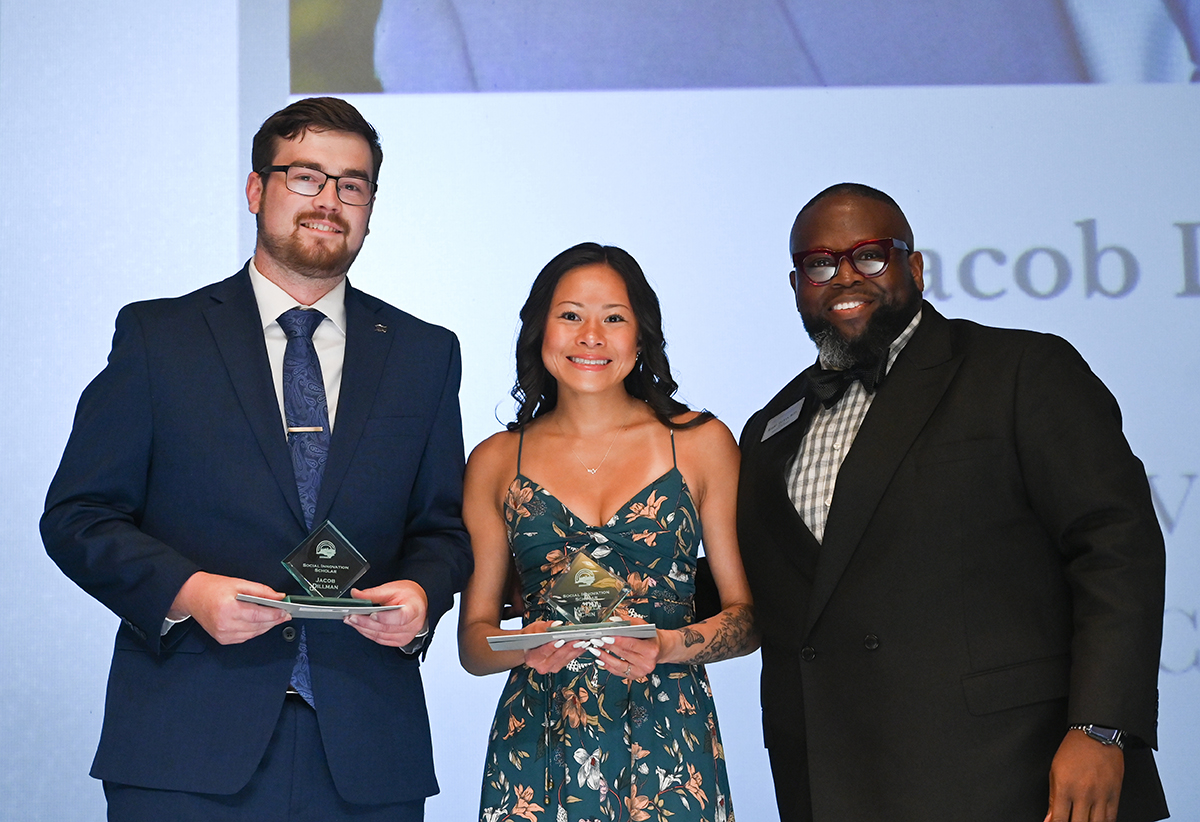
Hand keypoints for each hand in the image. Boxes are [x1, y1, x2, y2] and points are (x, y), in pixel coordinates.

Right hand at [169, 571, 289, 644]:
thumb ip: (261, 591)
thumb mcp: (239, 583)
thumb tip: (279, 597)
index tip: (286, 611)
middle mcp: (224, 624)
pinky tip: (261, 623)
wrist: (193, 596)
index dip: (275, 614)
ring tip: (275, 617)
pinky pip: (246, 637)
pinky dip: (255, 630)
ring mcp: (223, 634)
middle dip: (274, 620)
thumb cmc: (212, 588)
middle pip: (258, 626)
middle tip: (285, 614)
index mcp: (227, 609)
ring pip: (254, 634)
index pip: (258, 615)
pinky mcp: (223, 639)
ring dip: (266, 626)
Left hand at [343, 580, 427, 646]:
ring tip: (352, 620)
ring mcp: (406, 636)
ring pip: (381, 636)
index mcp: (414, 610)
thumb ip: (373, 593)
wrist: (417, 603)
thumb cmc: (409, 595)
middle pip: (386, 628)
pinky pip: (380, 640)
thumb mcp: (392, 589)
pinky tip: (360, 627)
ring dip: (364, 629)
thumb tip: (356, 594)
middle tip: (352, 616)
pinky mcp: (399, 641)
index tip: (371, 614)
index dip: (385, 617)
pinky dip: (368, 633)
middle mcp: (412, 625)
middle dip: (366, 622)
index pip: (401, 617)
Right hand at [521, 621, 587, 673]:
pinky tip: (583, 645)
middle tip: (577, 641)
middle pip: (556, 658)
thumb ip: (543, 627)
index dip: (551, 647)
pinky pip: (570, 660)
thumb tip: (556, 625)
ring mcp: (551, 667)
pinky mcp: (559, 666)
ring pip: (565, 660)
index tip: (560, 641)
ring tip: (583, 642)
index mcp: (532, 657)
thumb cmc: (531, 638)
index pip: (542, 653)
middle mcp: (541, 665)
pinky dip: (577, 652)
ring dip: (575, 650)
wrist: (531, 646)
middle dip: (568, 648)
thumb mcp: (533, 629)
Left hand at [587, 618, 660, 679]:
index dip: (617, 641)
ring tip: (595, 650)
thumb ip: (630, 622)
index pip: (631, 644)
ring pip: (618, 665)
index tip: (605, 636)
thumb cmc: (652, 637)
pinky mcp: (634, 676)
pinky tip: (600, 659)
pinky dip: (608, 666)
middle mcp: (646, 663)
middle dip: (608, 646)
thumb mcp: (645, 626)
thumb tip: (615, 621)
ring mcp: (640, 671)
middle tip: (596, 640)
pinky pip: (618, 672)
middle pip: (623, 653)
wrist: (660, 649)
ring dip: (604, 657)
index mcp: (651, 649)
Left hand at [1044, 729, 1124, 821]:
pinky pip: (1111, 818)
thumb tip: (1050, 818)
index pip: (1059, 819)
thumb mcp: (1054, 770)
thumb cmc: (1074, 750)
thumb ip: (1053, 798)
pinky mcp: (1115, 795)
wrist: (1097, 735)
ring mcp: (1100, 796)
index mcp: (1065, 787)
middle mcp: (1083, 794)